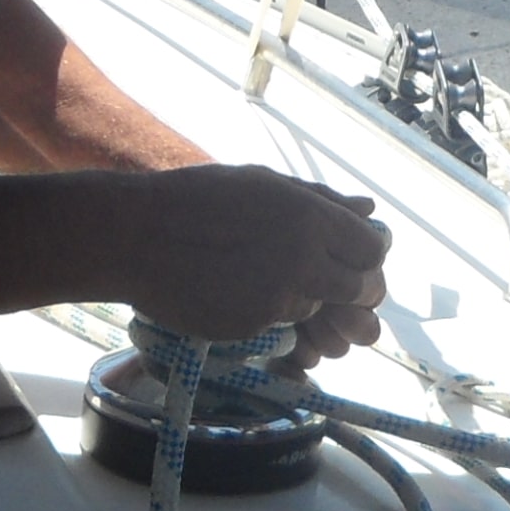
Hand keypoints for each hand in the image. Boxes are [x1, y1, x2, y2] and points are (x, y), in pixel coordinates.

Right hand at [118, 167, 390, 347]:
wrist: (136, 237)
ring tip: (258, 276)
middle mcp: (304, 259)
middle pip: (361, 290)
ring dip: (301, 300)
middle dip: (351, 292)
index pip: (373, 250)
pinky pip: (279, 325)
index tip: (350, 259)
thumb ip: (321, 200)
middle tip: (325, 284)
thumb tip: (370, 211)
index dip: (366, 258)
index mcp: (310, 216)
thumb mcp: (263, 184)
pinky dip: (266, 313)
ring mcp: (279, 298)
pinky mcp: (253, 326)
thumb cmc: (198, 199)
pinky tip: (234, 290)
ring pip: (316, 308)